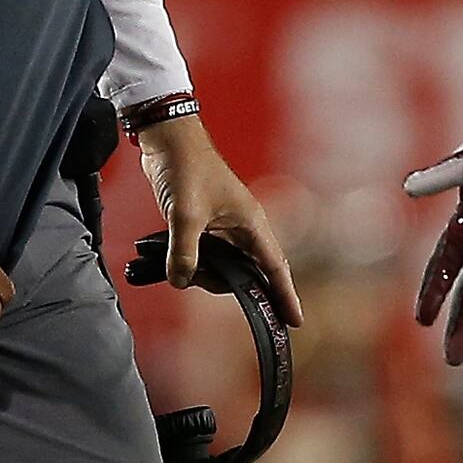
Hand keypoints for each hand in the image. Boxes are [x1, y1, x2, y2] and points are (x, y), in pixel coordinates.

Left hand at [136, 116, 300, 325]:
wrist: (168, 140)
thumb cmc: (186, 168)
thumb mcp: (185, 215)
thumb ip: (184, 252)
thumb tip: (181, 281)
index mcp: (251, 223)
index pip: (275, 267)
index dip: (285, 295)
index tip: (294, 321)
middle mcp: (242, 228)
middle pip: (247, 272)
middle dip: (227, 283)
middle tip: (197, 279)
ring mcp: (224, 227)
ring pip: (223, 266)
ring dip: (204, 272)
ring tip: (179, 264)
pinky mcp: (205, 225)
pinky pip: (206, 255)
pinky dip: (194, 262)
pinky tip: (176, 259)